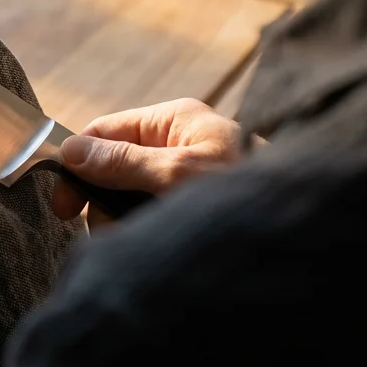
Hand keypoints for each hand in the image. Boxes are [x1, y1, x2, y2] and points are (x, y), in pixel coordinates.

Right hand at [53, 98, 243, 227]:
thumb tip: (71, 151)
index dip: (77, 163)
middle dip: (105, 205)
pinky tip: (159, 246)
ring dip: (125, 225)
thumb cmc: (244, 192)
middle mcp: (178, 142)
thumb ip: (122, 162)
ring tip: (146, 242)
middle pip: (112, 169)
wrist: (304, 230)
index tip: (63, 206)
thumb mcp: (177, 174)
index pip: (104, 130)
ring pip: (129, 199)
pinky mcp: (193, 204)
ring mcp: (186, 175)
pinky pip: (151, 216)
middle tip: (113, 232)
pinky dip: (147, 234)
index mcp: (173, 119)